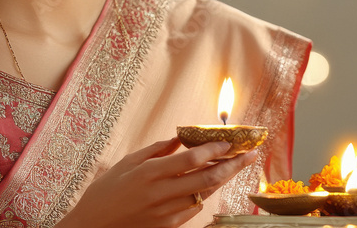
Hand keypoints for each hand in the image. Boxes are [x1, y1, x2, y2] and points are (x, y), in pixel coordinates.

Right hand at [56, 138, 257, 227]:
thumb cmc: (105, 192)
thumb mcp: (127, 163)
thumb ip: (156, 150)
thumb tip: (180, 138)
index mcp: (149, 173)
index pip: (191, 159)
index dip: (214, 149)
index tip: (230, 141)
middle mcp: (160, 193)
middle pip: (207, 177)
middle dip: (233, 164)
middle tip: (250, 154)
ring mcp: (166, 213)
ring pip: (204, 193)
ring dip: (223, 179)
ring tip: (237, 165)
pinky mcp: (168, 227)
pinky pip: (193, 208)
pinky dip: (203, 194)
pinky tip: (210, 183)